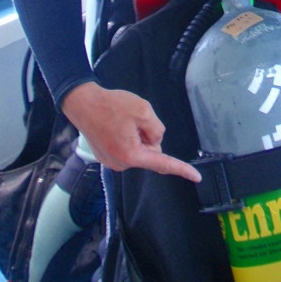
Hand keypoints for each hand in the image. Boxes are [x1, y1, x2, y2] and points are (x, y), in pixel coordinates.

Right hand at [62, 81, 200, 181]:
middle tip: (133, 119)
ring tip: (122, 121)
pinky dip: (127, 136)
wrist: (83, 104)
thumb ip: (156, 129)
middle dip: (148, 136)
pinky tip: (116, 125)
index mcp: (131, 155)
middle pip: (150, 151)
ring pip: (139, 148)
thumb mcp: (143, 111)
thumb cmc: (112, 106)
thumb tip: (155, 142)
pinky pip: (128, 147)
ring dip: (137, 135)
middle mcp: (121, 164)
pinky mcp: (106, 156)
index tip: (197, 177)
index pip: (162, 163)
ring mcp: (112, 162)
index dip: (182, 169)